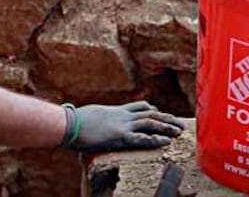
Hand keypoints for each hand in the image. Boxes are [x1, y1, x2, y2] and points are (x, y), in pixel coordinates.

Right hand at [66, 101, 184, 152]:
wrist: (68, 123)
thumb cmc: (73, 121)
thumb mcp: (88, 117)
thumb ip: (95, 119)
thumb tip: (88, 123)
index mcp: (114, 110)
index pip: (137, 106)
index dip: (151, 109)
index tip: (159, 112)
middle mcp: (121, 115)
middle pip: (149, 114)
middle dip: (166, 118)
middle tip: (179, 123)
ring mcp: (122, 125)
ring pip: (150, 123)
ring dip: (166, 127)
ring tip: (179, 131)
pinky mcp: (120, 136)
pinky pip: (142, 138)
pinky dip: (156, 139)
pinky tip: (166, 142)